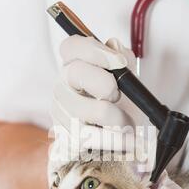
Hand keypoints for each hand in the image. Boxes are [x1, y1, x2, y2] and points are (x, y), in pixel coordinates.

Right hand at [51, 35, 150, 152]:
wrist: (122, 142)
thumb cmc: (123, 107)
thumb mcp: (128, 79)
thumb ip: (124, 58)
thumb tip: (115, 46)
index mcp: (74, 66)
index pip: (71, 46)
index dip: (94, 50)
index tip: (120, 62)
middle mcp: (62, 86)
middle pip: (76, 72)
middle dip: (106, 85)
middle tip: (120, 97)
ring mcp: (60, 112)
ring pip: (89, 109)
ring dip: (118, 118)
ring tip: (128, 124)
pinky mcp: (65, 137)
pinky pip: (92, 137)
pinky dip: (116, 140)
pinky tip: (126, 140)